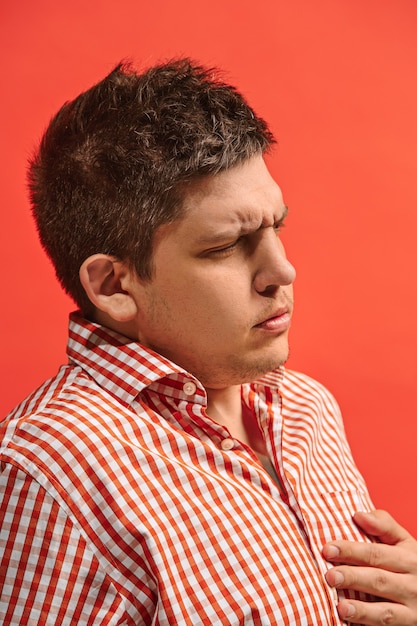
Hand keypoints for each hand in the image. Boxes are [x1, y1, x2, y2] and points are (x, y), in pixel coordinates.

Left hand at [322, 510, 416, 624]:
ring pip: (386, 610)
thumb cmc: (412, 563)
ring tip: (341, 607)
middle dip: (353, 578)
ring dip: (362, 609)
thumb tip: (358, 515)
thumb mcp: (404, 542)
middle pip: (379, 579)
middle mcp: (412, 583)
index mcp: (409, 558)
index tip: (328, 549)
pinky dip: (370, 623)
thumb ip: (383, 525)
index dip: (351, 551)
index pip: (376, 553)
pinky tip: (352, 621)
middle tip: (329, 576)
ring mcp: (412, 608)